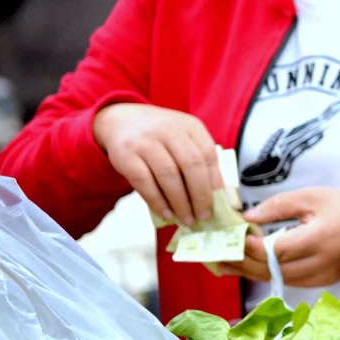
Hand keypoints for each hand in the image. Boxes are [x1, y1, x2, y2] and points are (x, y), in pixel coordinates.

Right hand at [93, 103, 223, 227]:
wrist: (120, 120)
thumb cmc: (159, 135)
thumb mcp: (182, 137)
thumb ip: (199, 159)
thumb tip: (217, 194)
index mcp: (190, 126)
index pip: (208, 154)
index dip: (215, 181)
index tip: (219, 203)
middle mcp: (169, 130)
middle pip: (191, 165)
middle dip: (200, 195)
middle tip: (204, 216)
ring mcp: (146, 141)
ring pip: (169, 175)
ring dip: (180, 202)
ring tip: (187, 219)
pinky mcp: (126, 155)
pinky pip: (144, 181)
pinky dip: (157, 201)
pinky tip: (166, 213)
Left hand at [213, 187, 339, 286]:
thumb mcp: (311, 196)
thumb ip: (277, 206)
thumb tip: (245, 219)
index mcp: (317, 238)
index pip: (272, 250)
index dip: (247, 246)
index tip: (228, 236)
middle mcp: (318, 263)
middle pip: (269, 270)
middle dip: (239, 263)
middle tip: (213, 255)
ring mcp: (320, 277)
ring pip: (275, 280)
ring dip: (248, 272)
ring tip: (223, 264)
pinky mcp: (321, 283)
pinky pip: (287, 281)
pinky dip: (267, 274)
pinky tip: (250, 267)